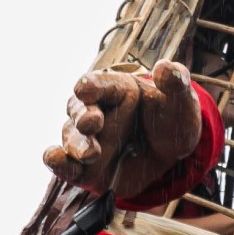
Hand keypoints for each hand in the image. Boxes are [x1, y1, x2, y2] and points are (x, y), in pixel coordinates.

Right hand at [43, 61, 202, 197]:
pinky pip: (65, 165)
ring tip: (91, 153)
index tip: (86, 90)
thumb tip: (166, 67)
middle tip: (93, 122)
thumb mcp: (180, 101)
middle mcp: (94, 111)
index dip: (90, 86)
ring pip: (73, 139)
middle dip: (84, 116)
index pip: (97, 84)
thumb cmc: (172, 119)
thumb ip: (174, 84)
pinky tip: (53, 157)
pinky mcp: (84, 167)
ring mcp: (87, 139)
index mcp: (115, 89)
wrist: (174, 154)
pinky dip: (56, 162)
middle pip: (79, 110)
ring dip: (78, 145)